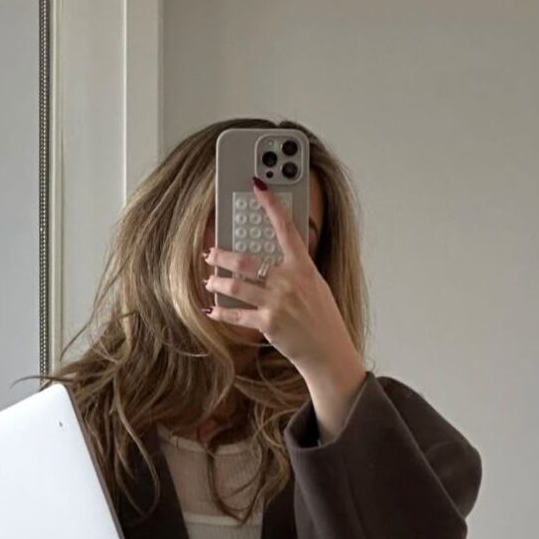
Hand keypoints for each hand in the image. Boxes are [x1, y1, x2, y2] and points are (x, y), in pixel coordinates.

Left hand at [202, 176, 357, 374]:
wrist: (328, 351)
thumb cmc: (323, 318)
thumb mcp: (316, 285)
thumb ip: (296, 268)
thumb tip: (276, 256)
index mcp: (303, 267)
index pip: (285, 228)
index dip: (270, 204)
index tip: (258, 187)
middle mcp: (289, 282)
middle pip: (245, 261)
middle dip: (221, 256)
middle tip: (210, 253)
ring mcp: (277, 303)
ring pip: (234, 286)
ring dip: (216, 282)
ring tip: (209, 280)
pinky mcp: (267, 324)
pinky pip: (236, 315)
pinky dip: (220, 311)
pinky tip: (212, 309)